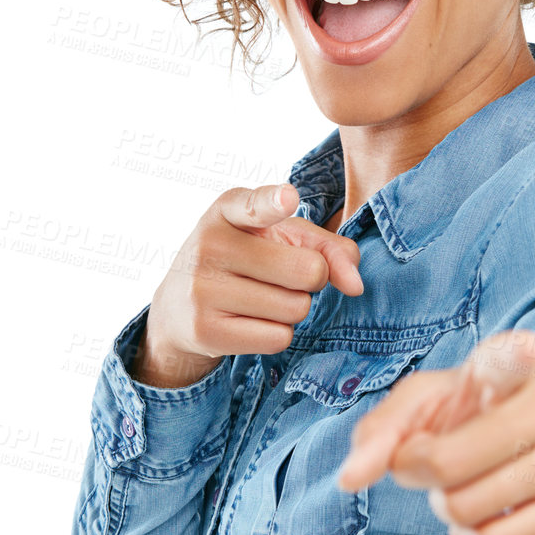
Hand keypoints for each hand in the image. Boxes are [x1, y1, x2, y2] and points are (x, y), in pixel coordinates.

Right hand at [137, 182, 362, 385]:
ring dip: (294, 308)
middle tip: (283, 277)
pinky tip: (252, 321)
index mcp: (227, 211)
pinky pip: (279, 337)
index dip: (274, 202)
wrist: (178, 307)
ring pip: (296, 308)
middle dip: (311, 278)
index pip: (254, 204)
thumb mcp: (282, 238)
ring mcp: (202, 289)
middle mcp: (209, 245)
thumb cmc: (245, 261)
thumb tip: (356, 286)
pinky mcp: (206, 330)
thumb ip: (328, 247)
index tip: (288, 197)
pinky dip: (278, 333)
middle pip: (307, 271)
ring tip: (262, 298)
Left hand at [336, 330, 534, 534]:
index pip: (515, 357)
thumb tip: (349, 478)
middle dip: (414, 471)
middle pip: (446, 463)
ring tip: (462, 484)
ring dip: (443, 506)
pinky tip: (478, 516)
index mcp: (516, 365)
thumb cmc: (480, 417)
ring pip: (466, 508)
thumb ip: (382, 429)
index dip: (518, 354)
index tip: (530, 347)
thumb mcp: (430, 403)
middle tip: (424, 461)